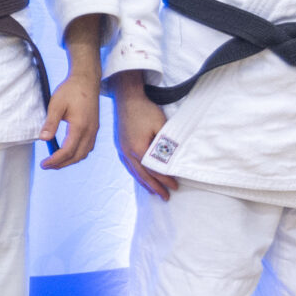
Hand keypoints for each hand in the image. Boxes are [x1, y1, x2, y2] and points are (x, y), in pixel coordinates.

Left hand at [38, 71, 102, 168]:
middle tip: (47, 165)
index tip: (44, 164)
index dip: (55, 160)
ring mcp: (94, 130)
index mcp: (80, 126)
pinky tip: (68, 151)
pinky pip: (88, 147)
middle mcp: (90, 131)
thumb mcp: (56, 104)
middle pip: (77, 156)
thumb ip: (50, 122)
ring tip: (56, 161)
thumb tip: (43, 139)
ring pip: (84, 153)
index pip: (67, 151)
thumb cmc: (70, 90)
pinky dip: (78, 153)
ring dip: (71, 160)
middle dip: (62, 164)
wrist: (87, 80)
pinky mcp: (95, 127)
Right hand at [112, 73, 174, 199]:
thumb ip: (165, 144)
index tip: (175, 186)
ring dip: (145, 183)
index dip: (165, 179)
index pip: (154, 170)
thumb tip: (172, 159)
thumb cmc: (145, 110)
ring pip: (134, 172)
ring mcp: (122, 150)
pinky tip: (139, 177)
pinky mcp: (120, 145)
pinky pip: (128, 165)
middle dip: (155, 187)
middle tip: (165, 197)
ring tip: (153, 191)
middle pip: (143, 175)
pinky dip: (136, 174)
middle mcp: (127, 153)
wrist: (127, 98)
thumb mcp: (161, 126)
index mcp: (138, 149)